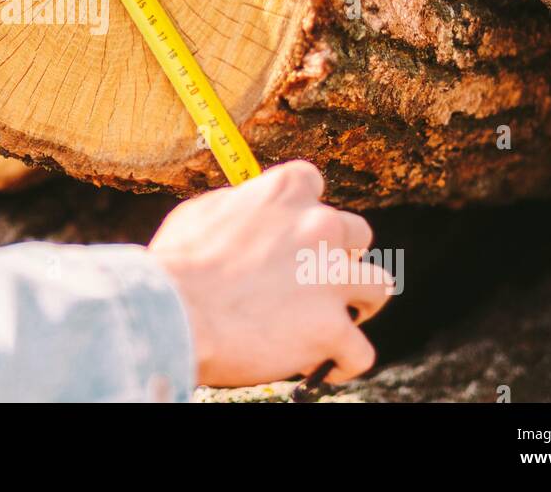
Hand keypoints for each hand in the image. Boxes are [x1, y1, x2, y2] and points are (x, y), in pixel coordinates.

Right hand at [148, 160, 392, 387]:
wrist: (171, 311)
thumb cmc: (177, 264)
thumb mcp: (202, 213)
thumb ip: (239, 207)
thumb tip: (247, 212)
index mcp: (284, 192)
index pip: (314, 183)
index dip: (304, 211)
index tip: (292, 230)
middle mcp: (319, 226)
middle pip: (357, 234)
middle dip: (340, 256)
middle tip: (316, 279)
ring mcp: (330, 278)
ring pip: (378, 286)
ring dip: (359, 303)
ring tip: (339, 320)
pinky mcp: (332, 328)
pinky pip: (360, 350)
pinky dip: (344, 361)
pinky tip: (327, 366)